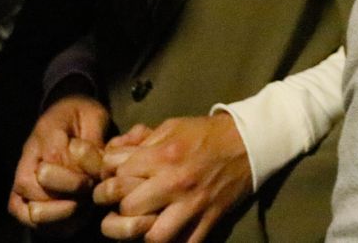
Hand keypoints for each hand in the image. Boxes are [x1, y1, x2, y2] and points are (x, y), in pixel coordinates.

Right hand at [8, 95, 110, 230]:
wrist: (64, 113)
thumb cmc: (81, 115)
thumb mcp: (93, 116)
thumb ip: (94, 140)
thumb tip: (97, 166)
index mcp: (46, 133)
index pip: (53, 161)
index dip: (74, 178)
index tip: (92, 180)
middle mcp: (28, 158)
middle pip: (34, 190)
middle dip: (66, 199)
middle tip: (87, 197)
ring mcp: (22, 178)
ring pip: (30, 211)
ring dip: (60, 217)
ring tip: (83, 211)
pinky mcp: (22, 195)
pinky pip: (28, 220)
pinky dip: (53, 227)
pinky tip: (75, 220)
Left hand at [93, 113, 252, 241]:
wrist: (248, 142)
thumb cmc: (205, 133)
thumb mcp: (170, 126)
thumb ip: (139, 141)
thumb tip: (110, 154)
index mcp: (164, 155)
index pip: (119, 175)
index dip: (108, 179)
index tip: (109, 181)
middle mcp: (176, 182)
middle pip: (129, 208)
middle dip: (118, 208)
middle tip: (118, 206)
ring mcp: (193, 205)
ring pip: (154, 237)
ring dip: (142, 233)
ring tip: (140, 225)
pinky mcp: (209, 220)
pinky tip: (165, 234)